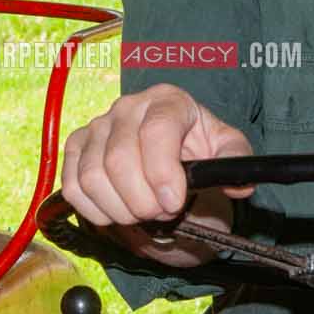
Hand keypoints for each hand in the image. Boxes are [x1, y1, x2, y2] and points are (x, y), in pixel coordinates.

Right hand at [62, 85, 253, 269]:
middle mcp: (128, 106)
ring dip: (120, 209)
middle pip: (120, 160)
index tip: (174, 202)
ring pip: (93, 177)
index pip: (156, 132)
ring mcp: (97, 125)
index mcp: (167, 100)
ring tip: (143, 212)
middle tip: (163, 212)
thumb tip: (240, 185)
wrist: (168, 154)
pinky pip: (72, 186)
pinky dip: (95, 210)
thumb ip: (235, 161)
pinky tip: (118, 211)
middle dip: (143, 200)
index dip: (162, 173)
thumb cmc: (197, 149)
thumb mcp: (224, 150)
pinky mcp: (75, 147)